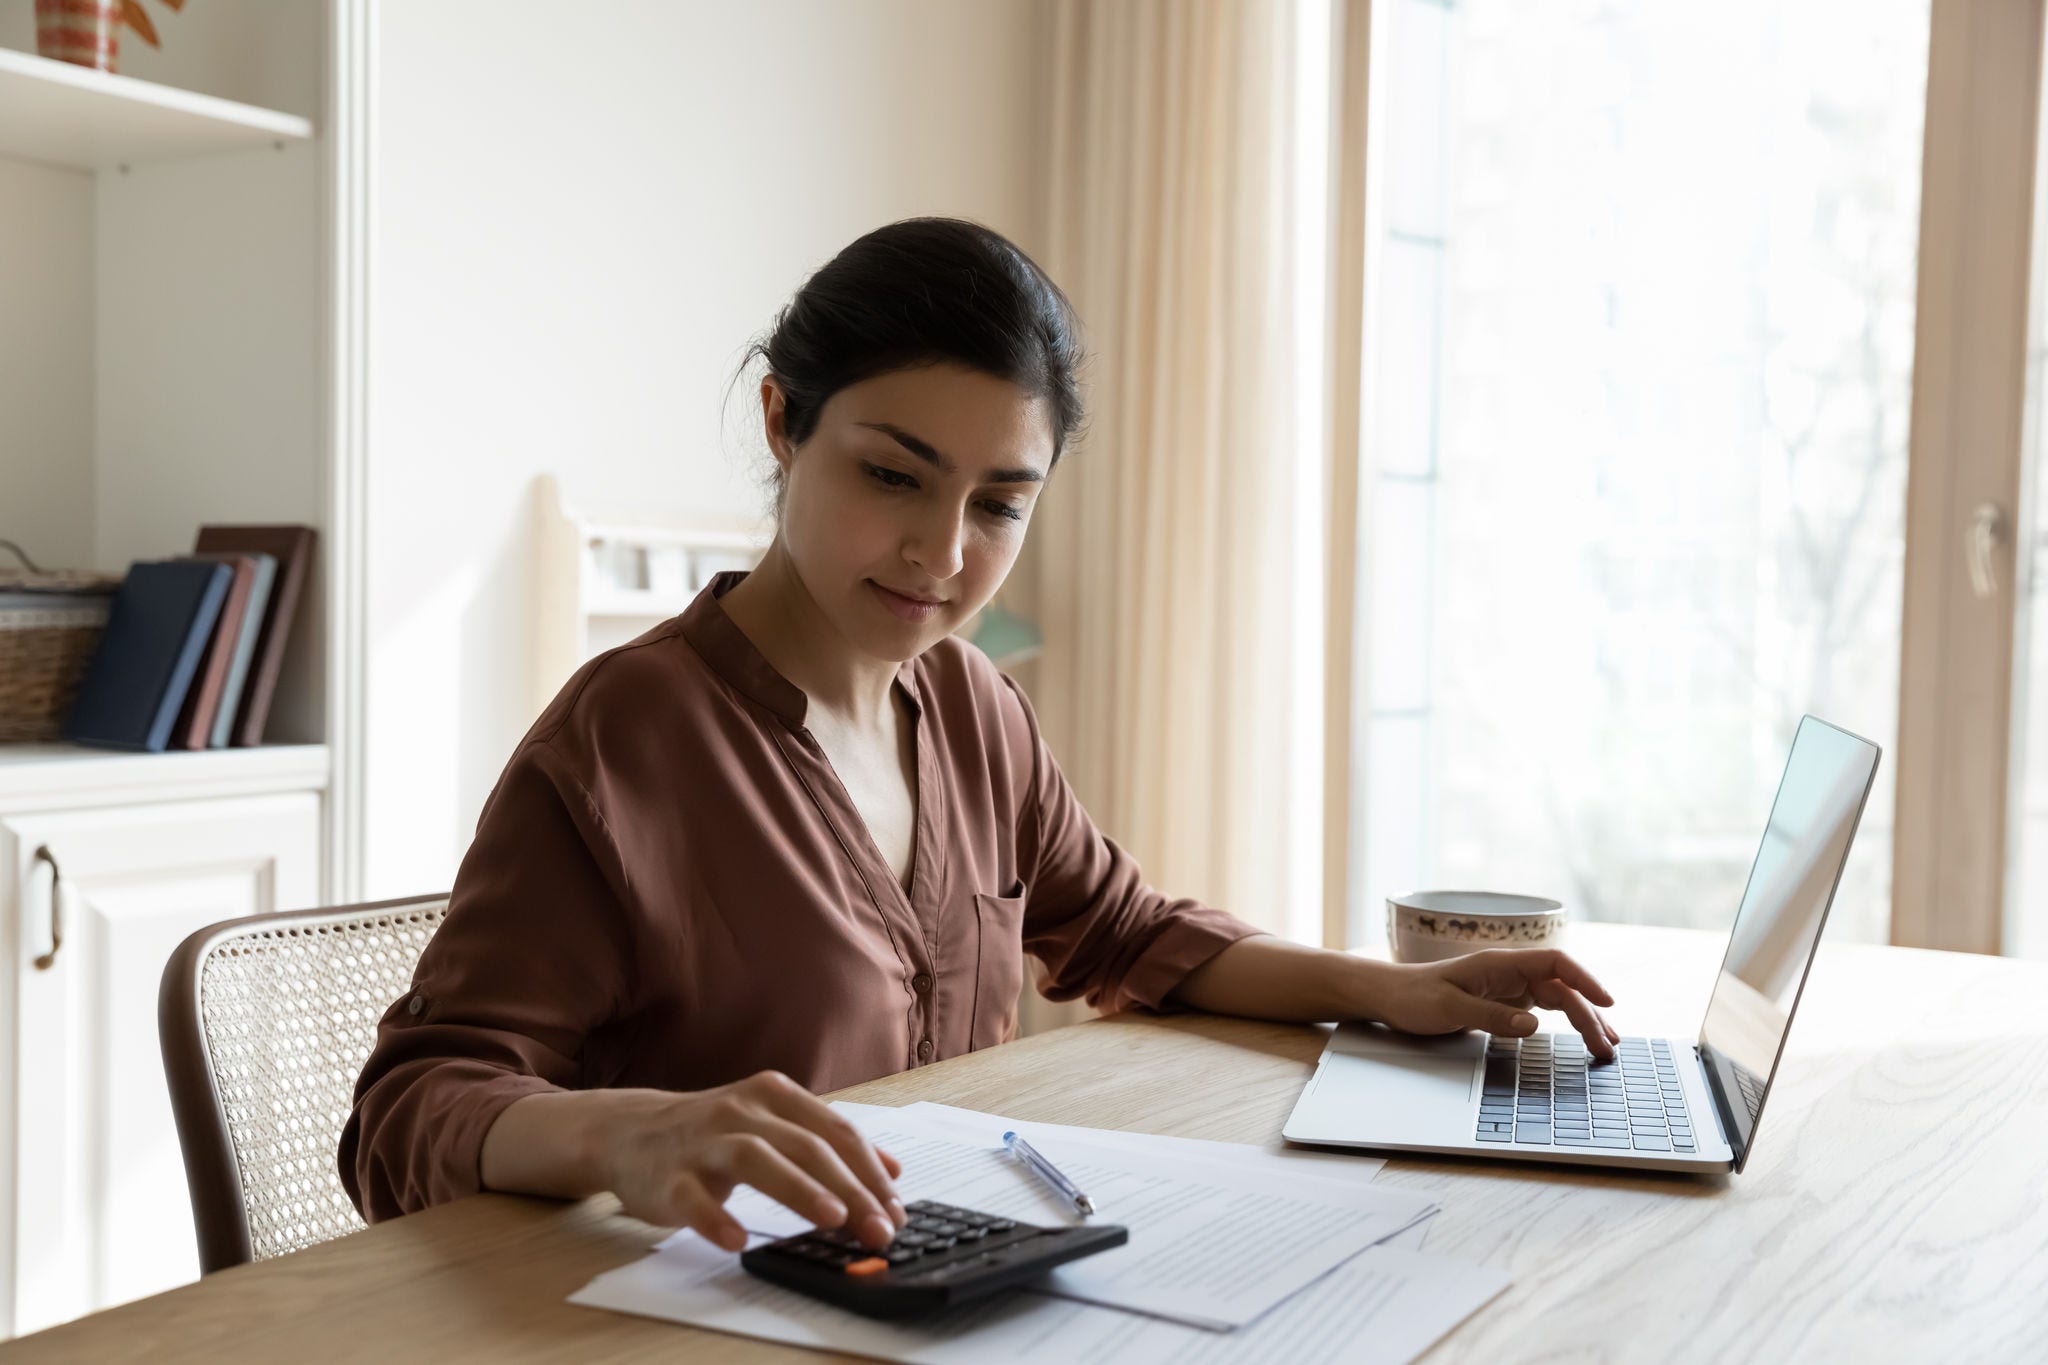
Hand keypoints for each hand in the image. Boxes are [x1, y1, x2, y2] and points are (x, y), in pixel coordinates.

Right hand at [598, 1070, 906, 1252]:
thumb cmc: (713, 1133)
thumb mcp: (774, 1124)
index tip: (896, 1211)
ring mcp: (703, 1141)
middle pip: (806, 1146)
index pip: (836, 1132)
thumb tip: (891, 1172)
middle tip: (878, 1229)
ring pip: (756, 1159)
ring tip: (831, 1220)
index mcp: (775, 1095)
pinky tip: (737, 1240)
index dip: (870, 1172)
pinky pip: (692, 1197)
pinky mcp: (668, 1175)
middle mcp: (742, 1111)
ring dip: (798, 1189)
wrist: (629, 1131)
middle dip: (850, 1189)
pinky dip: (715, 1218)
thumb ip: (829, 1144)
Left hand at [1367, 949, 1619, 1059]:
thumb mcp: (1449, 1010)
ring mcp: (1508, 987)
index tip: (1607, 1002)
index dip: (1585, 979)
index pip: (1554, 963)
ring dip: (1582, 1020)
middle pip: (1562, 988)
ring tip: (1606, 1046)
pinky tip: (1581, 1034)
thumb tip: (1534, 1025)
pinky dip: (1564, 1022)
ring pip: (1557, 999)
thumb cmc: (1413, 997)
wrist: (1388, 996)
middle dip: (1588, 1015)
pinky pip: (1543, 1008)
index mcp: (1499, 964)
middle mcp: (1509, 972)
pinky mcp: (1503, 1002)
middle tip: (1607, 1048)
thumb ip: (1491, 1017)